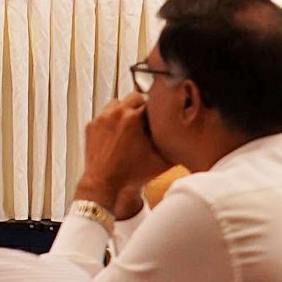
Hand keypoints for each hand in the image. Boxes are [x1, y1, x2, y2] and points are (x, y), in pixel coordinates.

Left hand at [73, 96, 171, 215]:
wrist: (105, 183)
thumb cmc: (132, 174)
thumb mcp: (162, 161)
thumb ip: (176, 147)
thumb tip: (190, 140)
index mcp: (133, 118)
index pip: (151, 101)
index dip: (158, 109)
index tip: (160, 115)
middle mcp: (115, 114)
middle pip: (134, 97)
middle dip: (142, 106)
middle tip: (148, 118)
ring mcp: (101, 118)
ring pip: (117, 103)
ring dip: (126, 110)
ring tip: (133, 123)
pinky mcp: (91, 125)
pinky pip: (104, 114)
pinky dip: (112, 119)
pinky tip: (119, 132)